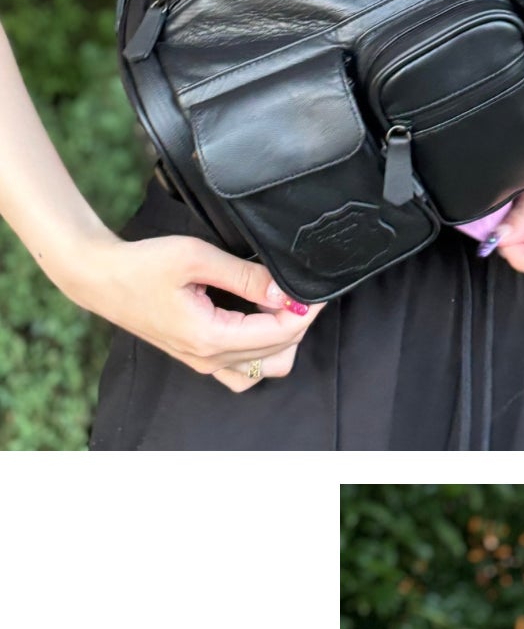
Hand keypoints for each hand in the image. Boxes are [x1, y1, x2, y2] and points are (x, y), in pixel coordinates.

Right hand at [63, 230, 323, 392]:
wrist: (101, 279)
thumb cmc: (141, 265)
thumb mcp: (196, 258)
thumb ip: (245, 276)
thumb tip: (285, 290)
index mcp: (211, 338)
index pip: (280, 333)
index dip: (305, 310)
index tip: (317, 288)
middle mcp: (210, 360)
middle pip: (279, 351)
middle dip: (298, 321)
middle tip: (302, 289)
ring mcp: (204, 364)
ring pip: (265, 367)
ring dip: (282, 339)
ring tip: (277, 304)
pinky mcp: (199, 358)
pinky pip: (244, 370)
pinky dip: (261, 351)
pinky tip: (257, 320)